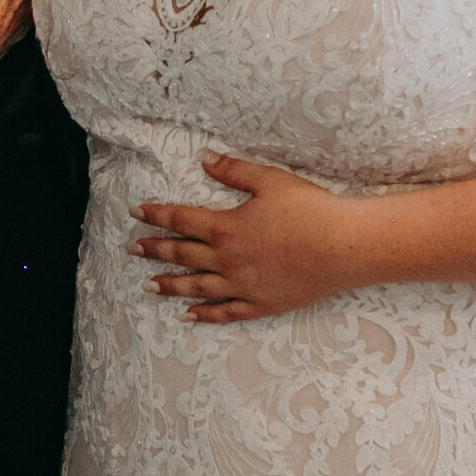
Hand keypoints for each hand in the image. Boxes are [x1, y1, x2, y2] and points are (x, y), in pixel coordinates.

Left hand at [132, 151, 351, 322]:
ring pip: (196, 287)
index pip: (180, 219)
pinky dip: (204, 315)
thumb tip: (205, 159)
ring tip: (149, 286)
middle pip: (181, 254)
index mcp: (226, 227)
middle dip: (154, 250)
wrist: (342, 247)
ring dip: (170, 285)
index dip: (156, 215)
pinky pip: (225, 312)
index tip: (136, 213)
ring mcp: (242, 285)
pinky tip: (189, 316)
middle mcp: (226, 259)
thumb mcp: (269, 180)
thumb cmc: (309, 209)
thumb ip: (233, 171)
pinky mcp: (260, 304)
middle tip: (132, 249)